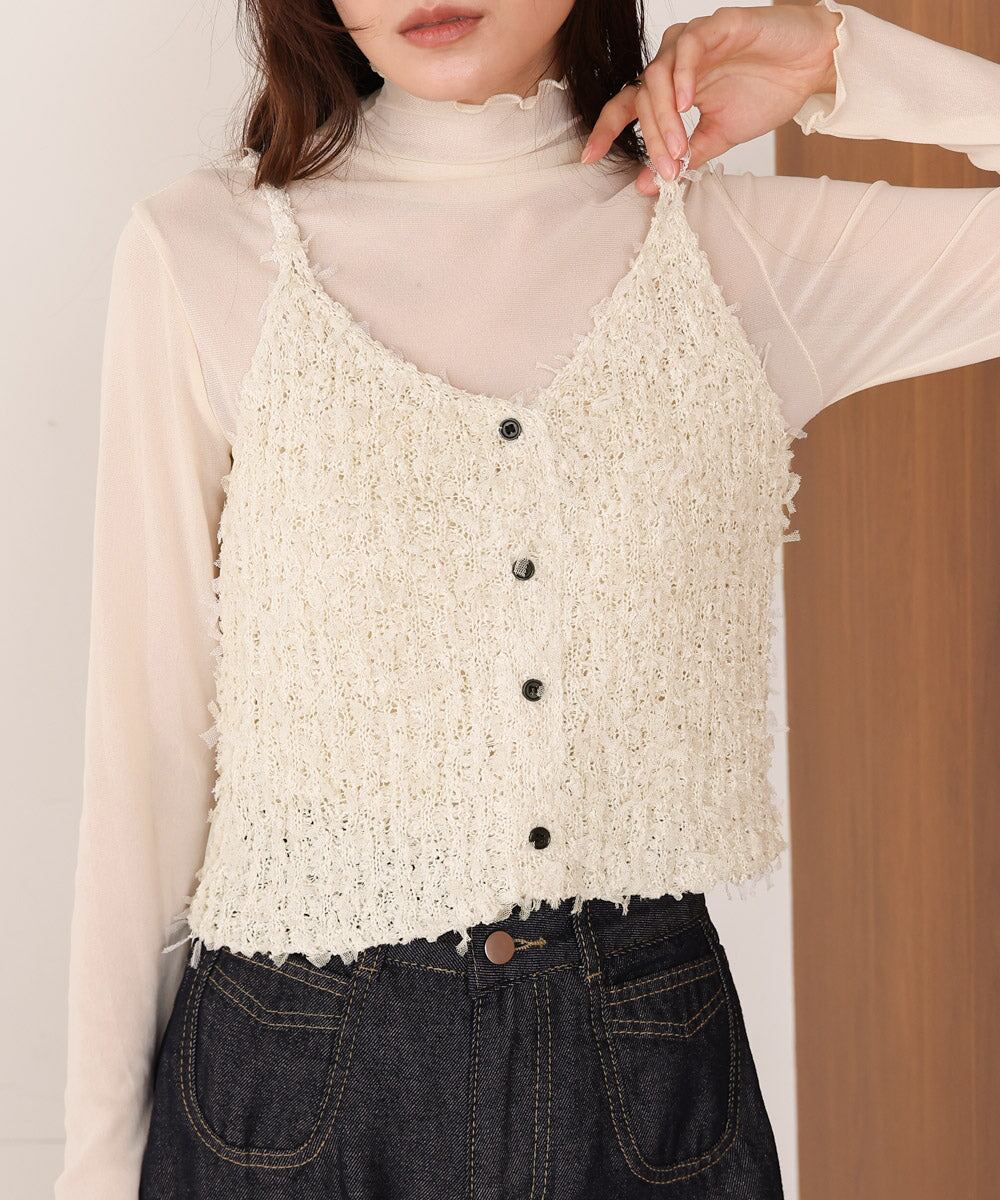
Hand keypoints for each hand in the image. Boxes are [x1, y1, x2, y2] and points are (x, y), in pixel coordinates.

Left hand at [580, 3, 842, 192]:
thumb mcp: (718, 137)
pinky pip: (688, 48)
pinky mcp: (717, 26)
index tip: (589, 157)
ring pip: (657, 74)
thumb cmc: (765, 92)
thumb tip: (647, 185)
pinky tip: (687, 101)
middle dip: (651, 138)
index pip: (627, 106)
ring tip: (679, 144)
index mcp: (671, 87)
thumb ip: (684, 158)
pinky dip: (682, 76)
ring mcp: (693, 42)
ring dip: (664, 116)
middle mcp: (674, 62)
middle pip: (641, 97)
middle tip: (666, 168)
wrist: (809, 66)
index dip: (606, 129)